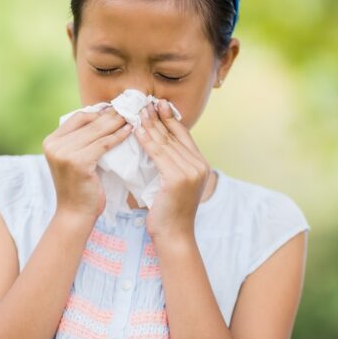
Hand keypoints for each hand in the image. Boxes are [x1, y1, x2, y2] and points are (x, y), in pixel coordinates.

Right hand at [42, 106, 132, 222]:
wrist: (74, 214)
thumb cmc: (79, 187)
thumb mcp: (74, 159)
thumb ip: (81, 140)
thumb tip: (104, 115)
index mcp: (50, 141)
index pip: (78, 117)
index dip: (98, 112)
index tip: (116, 109)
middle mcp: (54, 145)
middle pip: (89, 122)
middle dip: (111, 114)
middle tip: (129, 108)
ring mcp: (64, 153)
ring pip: (98, 131)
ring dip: (118, 122)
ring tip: (132, 117)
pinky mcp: (78, 162)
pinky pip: (104, 144)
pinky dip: (118, 136)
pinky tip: (129, 131)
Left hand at [134, 100, 211, 241]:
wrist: (174, 236)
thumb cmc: (168, 212)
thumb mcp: (173, 183)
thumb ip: (170, 163)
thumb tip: (156, 142)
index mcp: (200, 164)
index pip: (183, 134)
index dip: (170, 118)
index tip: (157, 104)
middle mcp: (199, 165)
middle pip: (174, 134)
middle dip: (158, 117)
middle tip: (144, 102)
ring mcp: (191, 171)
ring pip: (166, 142)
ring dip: (150, 124)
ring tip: (138, 112)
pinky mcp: (178, 178)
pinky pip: (159, 154)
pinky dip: (147, 140)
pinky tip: (137, 130)